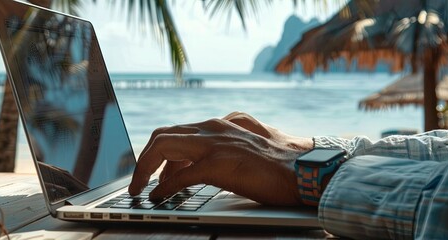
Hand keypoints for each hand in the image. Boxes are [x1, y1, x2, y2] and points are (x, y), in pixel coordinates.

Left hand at [128, 112, 312, 205]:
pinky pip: (179, 175)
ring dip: (146, 169)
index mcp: (221, 123)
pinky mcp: (219, 163)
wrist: (308, 170)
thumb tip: (201, 164)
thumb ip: (225, 147)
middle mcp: (214, 127)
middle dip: (144, 159)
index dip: (158, 151)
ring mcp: (215, 143)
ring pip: (164, 147)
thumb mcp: (249, 146)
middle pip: (163, 135)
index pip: (177, 130)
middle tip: (138, 180)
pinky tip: (159, 197)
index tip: (152, 170)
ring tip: (141, 189)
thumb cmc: (284, 163)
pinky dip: (164, 187)